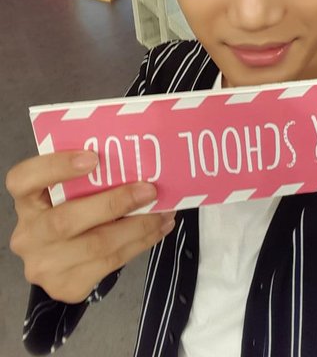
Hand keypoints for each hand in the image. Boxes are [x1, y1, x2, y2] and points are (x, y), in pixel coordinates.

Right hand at [6, 151, 175, 303]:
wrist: (60, 258)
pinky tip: (157, 229)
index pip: (24, 179)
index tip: (93, 157)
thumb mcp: (67, 189)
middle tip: (149, 191)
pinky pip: (110, 264)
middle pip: (66, 220)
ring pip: (97, 246)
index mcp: (25, 200)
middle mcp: (28, 235)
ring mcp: (44, 265)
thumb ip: (86, 176)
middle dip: (115, 204)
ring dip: (139, 227)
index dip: (57, 167)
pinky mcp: (67, 286)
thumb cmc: (70, 209)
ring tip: (164, 211)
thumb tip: (135, 161)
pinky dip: (140, 244)